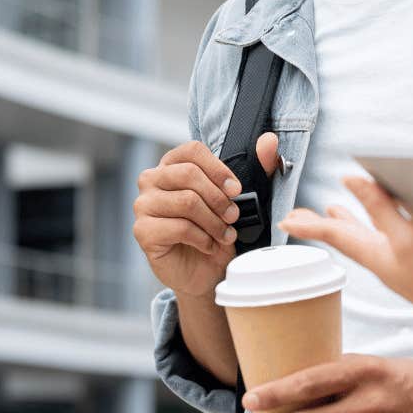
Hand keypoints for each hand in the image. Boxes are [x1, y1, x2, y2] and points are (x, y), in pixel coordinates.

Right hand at [134, 133, 279, 299]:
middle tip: (233, 217)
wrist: (206, 272)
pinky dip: (203, 239)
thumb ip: (258, 167)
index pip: (192, 150)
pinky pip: (179, 227)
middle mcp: (152, 180)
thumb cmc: (217, 231)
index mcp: (172, 165)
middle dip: (219, 199)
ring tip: (224, 235)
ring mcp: (143, 205)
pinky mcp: (143, 231)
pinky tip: (209, 245)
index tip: (236, 190)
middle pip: (189, 174)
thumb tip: (269, 141)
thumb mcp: (241, 198)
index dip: (218, 169)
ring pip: (187, 202)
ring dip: (214, 222)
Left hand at [278, 175, 412, 318]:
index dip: (309, 225)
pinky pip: (386, 244)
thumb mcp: (408, 236)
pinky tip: (386, 227)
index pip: (334, 236)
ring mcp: (402, 265)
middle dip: (322, 226)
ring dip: (348, 225)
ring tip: (336, 213)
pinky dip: (375, 230)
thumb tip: (351, 179)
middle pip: (345, 238)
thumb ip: (380, 208)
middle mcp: (384, 260)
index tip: (285, 219)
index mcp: (376, 253)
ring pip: (365, 240)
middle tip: (299, 218)